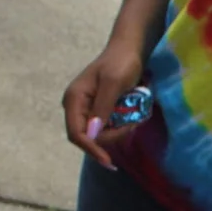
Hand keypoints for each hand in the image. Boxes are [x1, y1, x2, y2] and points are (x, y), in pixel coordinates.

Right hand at [62, 45, 143, 169]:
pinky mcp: (98, 109)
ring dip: (119, 131)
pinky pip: (107, 126)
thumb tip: (92, 134)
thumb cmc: (121, 63)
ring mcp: (87, 108)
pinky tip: (133, 117)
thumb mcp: (113, 84)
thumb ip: (102, 109)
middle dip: (111, 137)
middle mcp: (76, 106)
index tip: (109, 161)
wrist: (129, 49)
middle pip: (89, 137)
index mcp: (74, 99)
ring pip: (100, 134)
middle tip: (133, 124)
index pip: (76, 134)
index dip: (92, 149)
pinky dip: (121, 125)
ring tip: (137, 118)